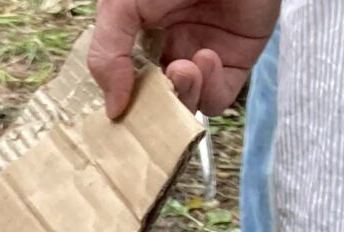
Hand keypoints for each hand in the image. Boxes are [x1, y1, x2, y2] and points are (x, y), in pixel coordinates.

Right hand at [85, 0, 278, 120]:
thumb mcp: (120, 6)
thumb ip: (107, 55)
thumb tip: (113, 109)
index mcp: (142, 36)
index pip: (130, 84)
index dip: (125, 101)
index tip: (120, 108)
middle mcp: (172, 48)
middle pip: (159, 102)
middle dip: (156, 104)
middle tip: (157, 91)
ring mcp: (204, 56)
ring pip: (188, 104)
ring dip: (184, 95)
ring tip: (183, 67)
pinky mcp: (236, 60)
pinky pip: (219, 98)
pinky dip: (210, 89)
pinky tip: (207, 58)